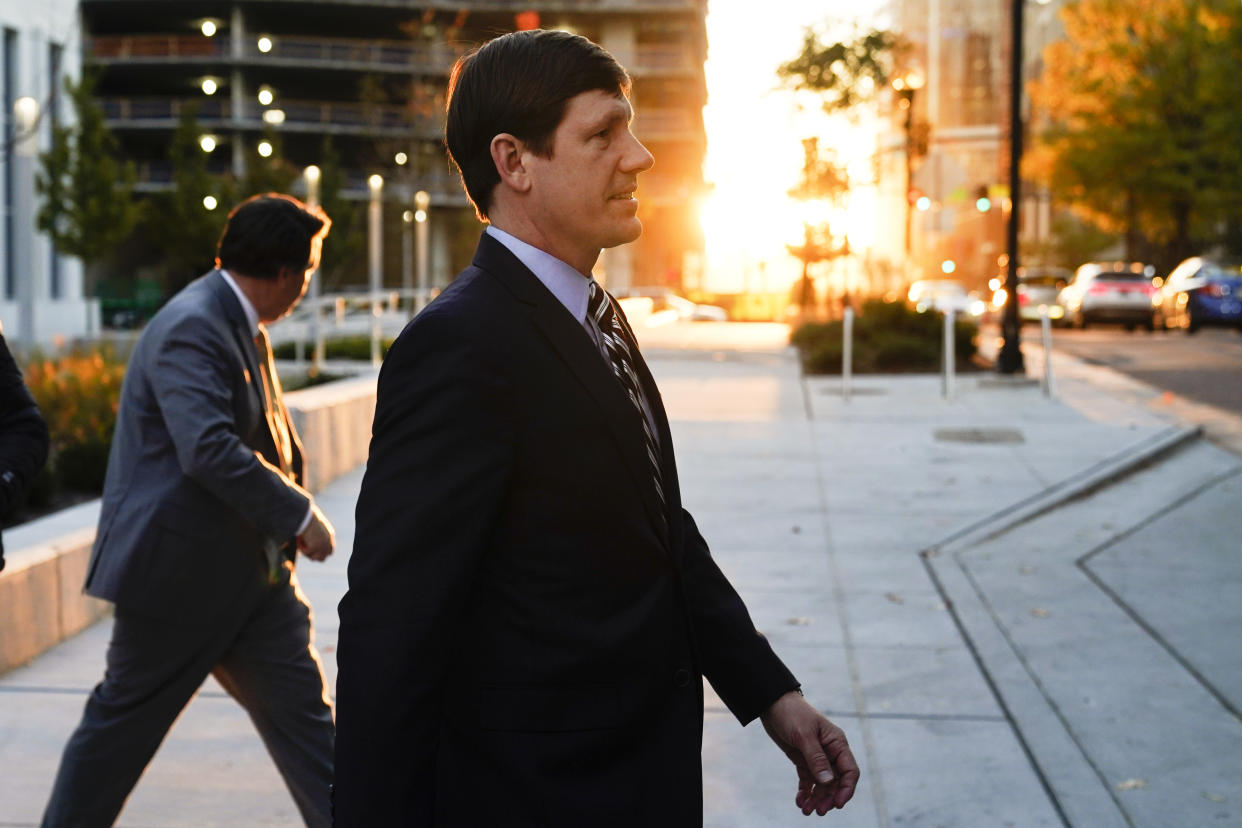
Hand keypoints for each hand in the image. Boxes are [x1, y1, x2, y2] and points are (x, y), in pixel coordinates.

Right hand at [296, 503, 335, 560]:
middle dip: (312, 556)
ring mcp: (322, 545)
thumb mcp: (314, 526)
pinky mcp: (315, 547)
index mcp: (329, 536)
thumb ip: (314, 534)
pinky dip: (300, 547)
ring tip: (301, 543)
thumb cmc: (307, 516)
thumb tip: (307, 539)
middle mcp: (328, 542)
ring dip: (306, 553)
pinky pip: (305, 552)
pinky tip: (299, 538)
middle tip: (303, 550)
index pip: (329, 551)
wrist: (306, 515)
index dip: (320, 553)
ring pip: (313, 558)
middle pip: (322, 558)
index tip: (310, 551)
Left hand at [760, 690, 858, 816]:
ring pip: (822, 784)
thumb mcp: (804, 735)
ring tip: (806, 811)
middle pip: (836, 782)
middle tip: (818, 811)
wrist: (772, 704)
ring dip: (816, 798)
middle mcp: (830, 752)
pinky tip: (799, 801)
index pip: (850, 771)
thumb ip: (816, 758)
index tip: (837, 804)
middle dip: (828, 798)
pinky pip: (808, 780)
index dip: (846, 789)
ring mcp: (817, 757)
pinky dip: (805, 792)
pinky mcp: (803, 760)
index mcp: (837, 743)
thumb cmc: (792, 714)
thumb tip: (828, 781)